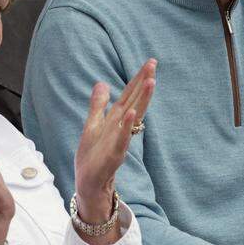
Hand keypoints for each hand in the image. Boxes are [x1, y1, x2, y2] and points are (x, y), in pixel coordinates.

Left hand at [73, 59, 156, 225]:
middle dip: (144, 83)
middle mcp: (121, 127)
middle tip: (154, 64)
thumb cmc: (92, 155)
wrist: (89, 182)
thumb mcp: (93, 124)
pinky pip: (123, 138)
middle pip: (134, 100)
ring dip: (142, 100)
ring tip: (151, 82)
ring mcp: (120, 140)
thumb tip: (102, 82)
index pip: (129, 94)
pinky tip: (131, 114)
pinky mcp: (114, 154)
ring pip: (133, 116)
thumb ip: (99, 104)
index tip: (150, 62)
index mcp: (116, 119)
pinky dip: (127, 127)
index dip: (138, 78)